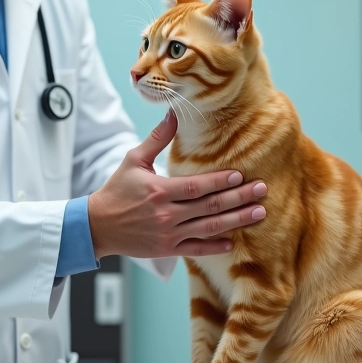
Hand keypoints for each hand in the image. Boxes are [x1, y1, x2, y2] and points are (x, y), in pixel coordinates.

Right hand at [88, 111, 266, 258]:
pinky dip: (215, 247)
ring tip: (259, 213)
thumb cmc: (117, 189)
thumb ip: (157, 138)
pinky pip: (196, 249)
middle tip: (263, 189)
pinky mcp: (167, 249)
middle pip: (210, 205)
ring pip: (209, 228)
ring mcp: (168, 234)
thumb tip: (173, 113)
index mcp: (160, 191)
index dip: (221, 181)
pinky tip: (233, 242)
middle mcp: (166, 214)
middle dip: (239, 197)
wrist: (98, 225)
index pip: (197, 186)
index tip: (242, 174)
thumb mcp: (134, 160)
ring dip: (237, 220)